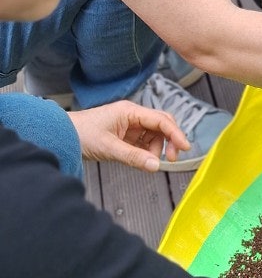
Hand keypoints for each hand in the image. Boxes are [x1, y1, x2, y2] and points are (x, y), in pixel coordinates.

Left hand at [68, 102, 190, 172]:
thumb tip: (156, 166)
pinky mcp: (125, 135)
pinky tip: (143, 159)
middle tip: (172, 159)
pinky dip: (147, 151)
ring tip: (148, 162)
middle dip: (169, 141)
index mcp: (130, 111)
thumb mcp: (109, 148)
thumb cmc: (81, 134)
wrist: (61, 135)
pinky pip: (143, 142)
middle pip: (161, 125)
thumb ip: (134, 157)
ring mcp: (129, 125)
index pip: (161, 120)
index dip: (175, 133)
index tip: (185, 148)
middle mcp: (133, 115)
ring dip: (156, 148)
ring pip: (154, 135)